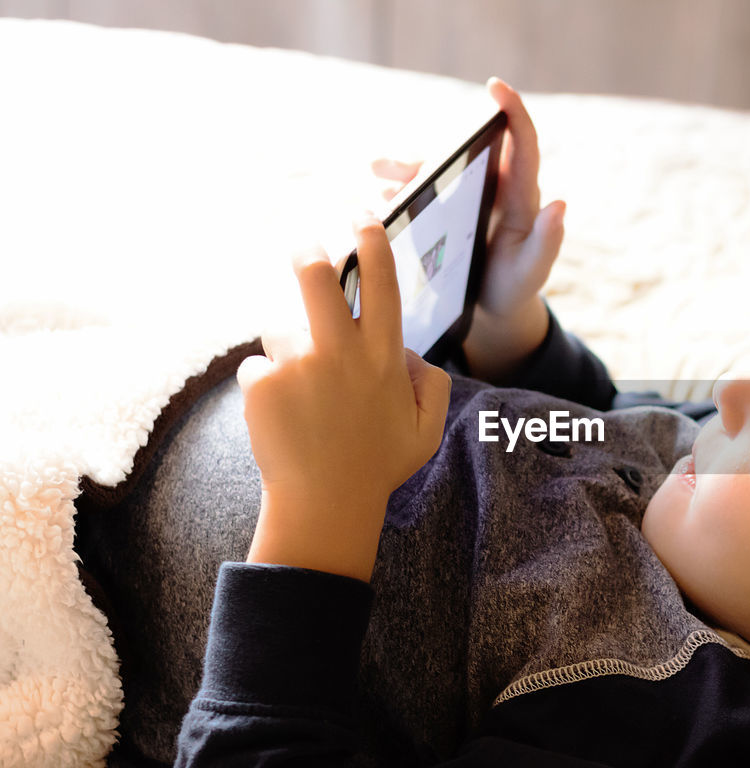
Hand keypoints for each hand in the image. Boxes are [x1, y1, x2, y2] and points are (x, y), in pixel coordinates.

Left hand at [237, 214, 451, 579]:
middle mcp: (342, 353)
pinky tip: (282, 422)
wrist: (324, 507)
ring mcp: (299, 367)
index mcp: (384, 358)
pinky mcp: (262, 385)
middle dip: (308, 254)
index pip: (382, 283)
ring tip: (301, 403)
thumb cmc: (377, 467)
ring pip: (282, 334)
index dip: (372, 242)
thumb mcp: (427, 430)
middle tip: (303, 248)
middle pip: (316, 277)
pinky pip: (257, 370)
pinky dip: (264, 391)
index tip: (363, 217)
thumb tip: (409, 353)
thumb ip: (431, 384)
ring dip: (287, 356)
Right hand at [371, 77, 565, 381]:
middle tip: (392, 162)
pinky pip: (424, 190)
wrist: (494, 308)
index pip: (522, 143)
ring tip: (377, 172)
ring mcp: (469, 196)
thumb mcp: (531, 271)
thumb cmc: (516, 286)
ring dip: (406, 169)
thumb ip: (546, 242)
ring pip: (438, 170)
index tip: (495, 86)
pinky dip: (401, 190)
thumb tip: (560, 204)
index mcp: (522, 197)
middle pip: (465, 154)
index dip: (513, 110)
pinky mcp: (448, 209)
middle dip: (430, 153)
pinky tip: (380, 197)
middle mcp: (496, 187)